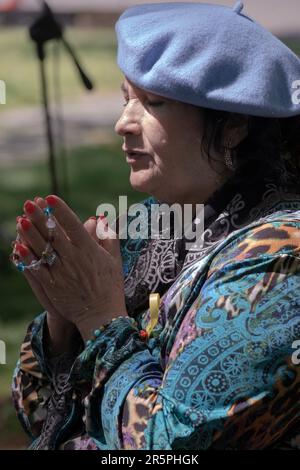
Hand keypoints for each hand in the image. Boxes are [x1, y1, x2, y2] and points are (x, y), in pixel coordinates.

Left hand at [12, 195, 127, 340]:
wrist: (102, 316)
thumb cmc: (110, 286)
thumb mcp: (114, 260)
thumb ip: (108, 237)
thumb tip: (100, 218)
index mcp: (90, 251)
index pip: (73, 226)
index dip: (61, 211)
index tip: (50, 198)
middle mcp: (74, 260)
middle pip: (54, 235)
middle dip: (40, 218)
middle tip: (28, 203)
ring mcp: (62, 273)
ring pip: (43, 250)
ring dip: (30, 234)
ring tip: (19, 219)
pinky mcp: (53, 286)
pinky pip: (37, 270)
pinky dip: (27, 258)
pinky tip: (17, 247)